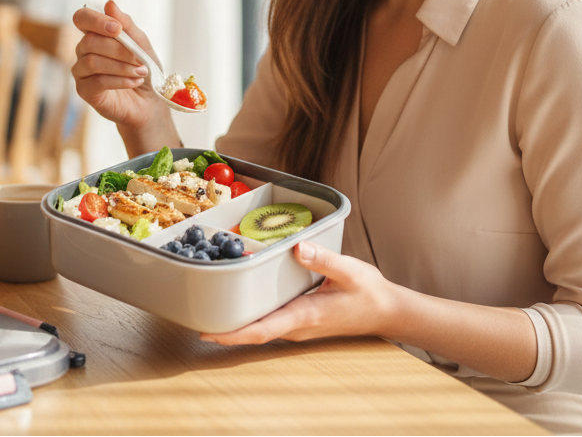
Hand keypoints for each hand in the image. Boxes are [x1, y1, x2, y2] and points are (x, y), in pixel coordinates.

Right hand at [71, 0, 162, 130]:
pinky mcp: (84, 91)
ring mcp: (81, 71)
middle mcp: (83, 50)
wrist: (149, 101)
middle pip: (90, 41)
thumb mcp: (141, 44)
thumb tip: (109, 3)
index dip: (95, 20)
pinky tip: (134, 82)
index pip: (81, 18)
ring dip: (121, 66)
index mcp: (95, 34)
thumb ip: (126, 25)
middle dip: (119, 49)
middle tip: (140, 59)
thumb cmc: (144, 69)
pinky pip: (96, 81)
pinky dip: (120, 80)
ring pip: (92, 62)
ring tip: (141, 72)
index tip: (117, 29)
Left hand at [200, 241, 399, 344]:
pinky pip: (269, 319)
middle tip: (194, 314)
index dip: (232, 333)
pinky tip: (239, 299)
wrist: (387, 311)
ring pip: (260, 327)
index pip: (262, 330)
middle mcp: (296, 325)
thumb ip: (324, 259)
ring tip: (208, 306)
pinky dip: (251, 313)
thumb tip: (298, 247)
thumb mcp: (350, 271)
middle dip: (224, 327)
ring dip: (235, 321)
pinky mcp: (299, 318)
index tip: (207, 332)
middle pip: (253, 331)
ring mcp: (296, 324)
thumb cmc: (369, 293)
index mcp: (304, 316)